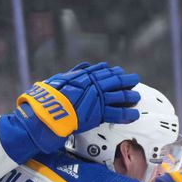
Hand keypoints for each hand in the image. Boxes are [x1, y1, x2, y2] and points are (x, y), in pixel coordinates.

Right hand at [3, 62, 140, 155]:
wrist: (45, 113)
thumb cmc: (46, 99)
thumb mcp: (58, 80)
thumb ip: (73, 74)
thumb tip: (84, 66)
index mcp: (81, 77)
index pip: (100, 72)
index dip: (111, 72)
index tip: (118, 71)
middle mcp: (91, 86)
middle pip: (112, 81)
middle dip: (125, 80)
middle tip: (134, 79)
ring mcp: (95, 99)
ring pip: (117, 96)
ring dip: (129, 96)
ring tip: (137, 97)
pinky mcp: (97, 113)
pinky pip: (116, 113)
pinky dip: (126, 114)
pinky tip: (134, 115)